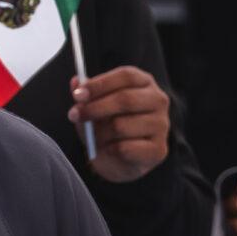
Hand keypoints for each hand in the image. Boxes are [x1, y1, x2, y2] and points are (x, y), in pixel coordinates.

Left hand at [69, 66, 171, 182]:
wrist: (120, 158)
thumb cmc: (107, 125)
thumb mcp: (93, 105)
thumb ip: (86, 94)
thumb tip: (75, 82)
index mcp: (144, 82)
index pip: (126, 76)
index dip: (100, 84)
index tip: (78, 95)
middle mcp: (158, 100)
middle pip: (125, 99)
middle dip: (95, 108)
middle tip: (74, 115)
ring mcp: (162, 125)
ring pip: (121, 126)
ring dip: (99, 133)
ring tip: (93, 138)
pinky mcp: (159, 149)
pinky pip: (126, 148)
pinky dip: (110, 150)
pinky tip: (109, 149)